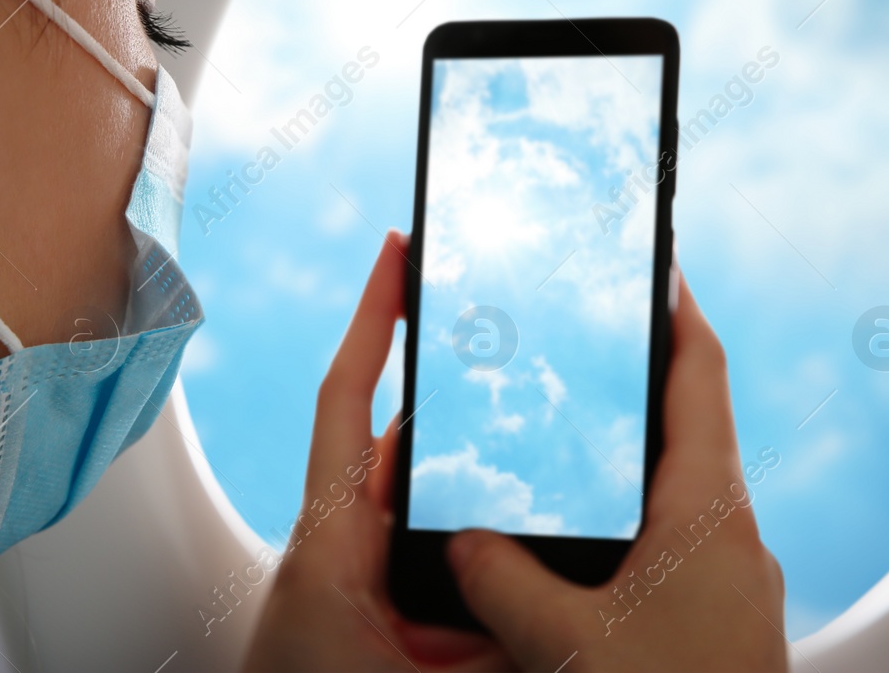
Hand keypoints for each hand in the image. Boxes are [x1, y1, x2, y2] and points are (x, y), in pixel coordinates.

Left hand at [244, 231, 513, 671]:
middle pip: (396, 434)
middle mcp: (336, 540)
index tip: (397, 254)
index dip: (372, 320)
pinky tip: (524, 517)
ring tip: (539, 412)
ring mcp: (349, 566)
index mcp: (330, 541)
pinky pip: (421, 532)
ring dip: (471, 455)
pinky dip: (467, 513)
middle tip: (508, 324)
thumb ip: (492, 638)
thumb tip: (558, 613)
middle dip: (451, 382)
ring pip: (415, 486)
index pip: (349, 400)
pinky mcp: (366, 597)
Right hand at [446, 274, 788, 672]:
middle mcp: (733, 531)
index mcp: (710, 508)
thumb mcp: (564, 645)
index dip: (674, 306)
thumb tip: (459, 541)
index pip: (700, 372)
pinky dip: (631, 514)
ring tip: (566, 434)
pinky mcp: (722, 619)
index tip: (648, 259)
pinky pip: (676, 537)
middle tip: (584, 339)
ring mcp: (733, 578)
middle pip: (691, 419)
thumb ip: (501, 580)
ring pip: (682, 484)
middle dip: (639, 375)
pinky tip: (581, 545)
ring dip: (632, 450)